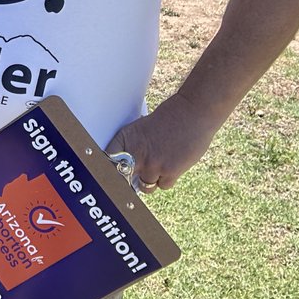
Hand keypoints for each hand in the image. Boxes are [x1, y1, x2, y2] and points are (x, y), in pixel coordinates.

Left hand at [105, 92, 222, 192]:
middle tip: (134, 178)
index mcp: (125, 139)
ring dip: (151, 179)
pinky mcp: (169, 171)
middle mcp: (135, 153)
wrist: (192, 113)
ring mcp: (152, 164)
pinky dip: (166, 180)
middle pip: (123, 179)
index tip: (110, 175)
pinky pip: (163, 186)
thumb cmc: (167, 118)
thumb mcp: (141, 128)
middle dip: (128, 180)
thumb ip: (133, 146)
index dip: (108, 170)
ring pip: (145, 185)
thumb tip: (127, 165)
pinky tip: (171, 165)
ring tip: (159, 165)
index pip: (107, 161)